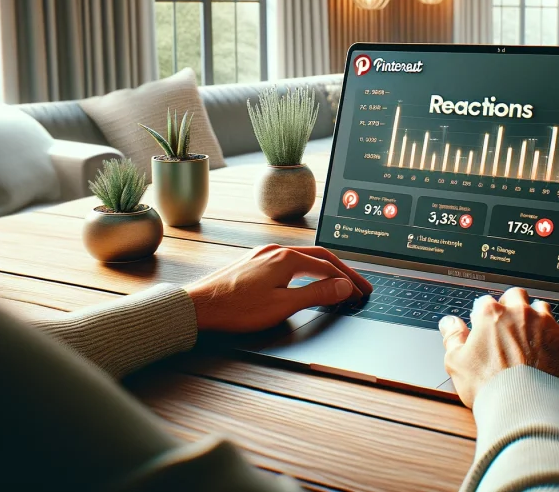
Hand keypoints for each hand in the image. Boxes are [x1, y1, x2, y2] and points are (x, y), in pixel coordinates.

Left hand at [184, 245, 372, 332]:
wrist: (197, 307)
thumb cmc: (235, 308)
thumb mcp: (283, 305)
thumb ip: (316, 294)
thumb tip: (342, 287)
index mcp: (286, 258)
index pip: (328, 266)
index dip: (348, 280)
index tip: (361, 292)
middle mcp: (275, 250)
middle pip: (319, 257)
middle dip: (341, 272)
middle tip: (358, 286)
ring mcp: (262, 255)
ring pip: (303, 258)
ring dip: (324, 269)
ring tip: (337, 282)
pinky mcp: (253, 263)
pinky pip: (288, 261)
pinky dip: (306, 270)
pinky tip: (306, 280)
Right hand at [438, 287, 558, 407]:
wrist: (527, 408)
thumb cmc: (490, 387)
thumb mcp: (457, 363)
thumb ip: (452, 337)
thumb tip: (448, 323)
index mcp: (492, 315)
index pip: (485, 302)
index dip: (483, 315)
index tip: (484, 327)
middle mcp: (520, 313)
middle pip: (516, 296)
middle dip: (512, 305)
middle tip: (508, 326)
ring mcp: (546, 324)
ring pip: (541, 308)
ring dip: (535, 318)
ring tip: (529, 339)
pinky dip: (554, 339)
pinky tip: (548, 354)